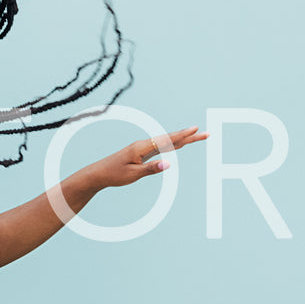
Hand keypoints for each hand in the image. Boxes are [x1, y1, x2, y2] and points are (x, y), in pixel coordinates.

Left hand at [88, 126, 208, 188]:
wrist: (98, 173)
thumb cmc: (114, 174)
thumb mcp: (133, 174)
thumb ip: (151, 169)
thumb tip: (169, 164)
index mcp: (142, 147)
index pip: (166, 141)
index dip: (182, 135)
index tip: (196, 129)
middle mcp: (143, 145)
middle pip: (170, 139)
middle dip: (189, 136)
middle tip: (206, 133)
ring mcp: (143, 148)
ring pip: (167, 142)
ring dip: (182, 139)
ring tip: (197, 136)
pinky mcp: (141, 152)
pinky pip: (161, 147)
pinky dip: (172, 144)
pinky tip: (179, 143)